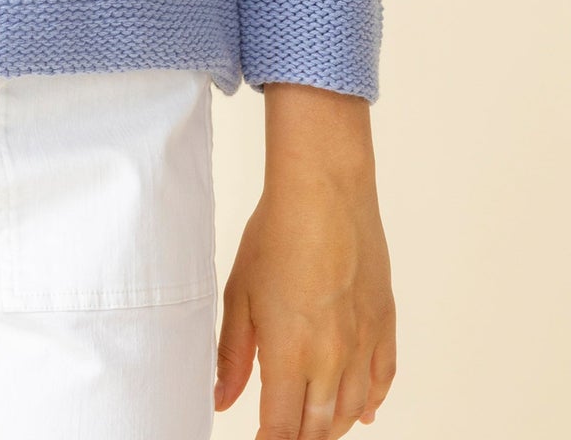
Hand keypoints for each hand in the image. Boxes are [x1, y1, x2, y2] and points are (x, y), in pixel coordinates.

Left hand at [214, 82, 396, 437]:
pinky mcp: (384, 324)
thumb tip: (222, 401)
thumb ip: (232, 355)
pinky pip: (382, 380)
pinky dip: (370, 402)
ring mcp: (364, 343)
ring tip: (312, 427)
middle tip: (280, 431)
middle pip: (318, 426)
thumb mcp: (240, 294)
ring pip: (350, 410)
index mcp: (292, 355)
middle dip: (298, 436)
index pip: (283, 429)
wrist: (326, 191)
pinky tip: (360, 413)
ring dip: (330, 425)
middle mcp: (333, 359)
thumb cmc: (276, 235)